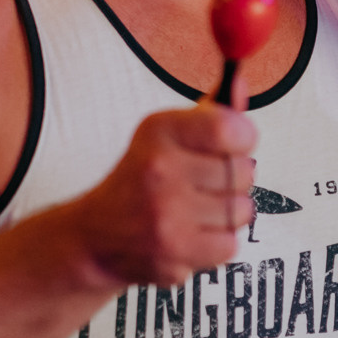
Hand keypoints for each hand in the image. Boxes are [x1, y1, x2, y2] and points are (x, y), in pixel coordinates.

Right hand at [70, 89, 255, 290]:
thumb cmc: (139, 181)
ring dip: (227, 214)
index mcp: (158, 132)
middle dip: (233, 180)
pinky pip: (230, 245)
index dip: (243, 138)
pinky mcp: (173, 253)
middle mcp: (160, 170)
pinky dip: (217, 244)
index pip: (229, 128)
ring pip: (241, 211)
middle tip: (206, 184)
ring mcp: (166, 215)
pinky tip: (193, 235)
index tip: (234, 144)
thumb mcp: (164, 137)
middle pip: (243, 172)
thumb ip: (208, 115)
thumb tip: (241, 85)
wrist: (94, 237)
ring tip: (198, 212)